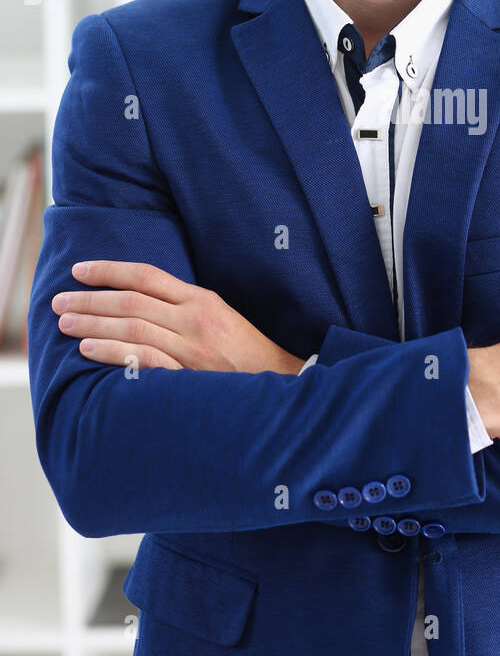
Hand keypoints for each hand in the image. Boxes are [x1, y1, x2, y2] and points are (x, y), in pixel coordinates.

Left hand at [51, 260, 304, 373]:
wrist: (283, 385)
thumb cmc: (248, 355)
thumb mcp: (222, 318)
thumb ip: (185, 308)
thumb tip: (141, 302)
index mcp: (202, 300)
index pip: (146, 275)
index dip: (109, 270)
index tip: (80, 270)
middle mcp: (194, 319)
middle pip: (131, 300)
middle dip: (90, 298)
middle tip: (60, 300)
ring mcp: (191, 348)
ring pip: (132, 326)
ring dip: (93, 323)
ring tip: (65, 322)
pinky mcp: (189, 375)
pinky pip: (143, 359)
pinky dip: (112, 352)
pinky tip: (89, 349)